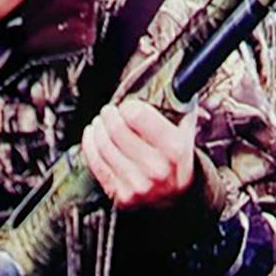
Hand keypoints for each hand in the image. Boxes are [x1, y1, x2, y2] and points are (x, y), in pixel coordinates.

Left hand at [81, 99, 196, 208]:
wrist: (178, 196)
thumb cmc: (178, 159)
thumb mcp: (186, 131)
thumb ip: (178, 105)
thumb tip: (172, 79)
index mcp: (174, 148)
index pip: (137, 115)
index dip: (128, 107)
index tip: (127, 106)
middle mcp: (156, 168)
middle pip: (117, 130)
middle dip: (109, 115)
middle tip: (109, 111)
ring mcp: (138, 185)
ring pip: (103, 146)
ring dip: (98, 128)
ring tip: (100, 122)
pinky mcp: (122, 196)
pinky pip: (96, 164)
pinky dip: (89, 145)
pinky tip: (91, 134)